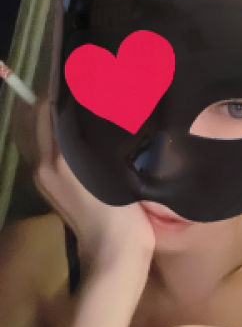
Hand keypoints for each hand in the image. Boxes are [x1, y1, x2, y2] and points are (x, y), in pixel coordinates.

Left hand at [18, 97, 155, 272]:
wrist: (113, 253)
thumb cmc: (122, 213)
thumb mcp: (112, 168)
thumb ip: (96, 136)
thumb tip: (90, 102)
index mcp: (57, 158)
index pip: (46, 108)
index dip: (59, 87)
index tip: (78, 73)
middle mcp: (42, 165)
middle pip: (33, 119)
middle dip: (49, 99)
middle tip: (76, 85)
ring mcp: (42, 178)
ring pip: (34, 134)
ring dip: (47, 116)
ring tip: (75, 105)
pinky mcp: (48, 188)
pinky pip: (40, 150)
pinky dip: (49, 134)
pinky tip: (73, 133)